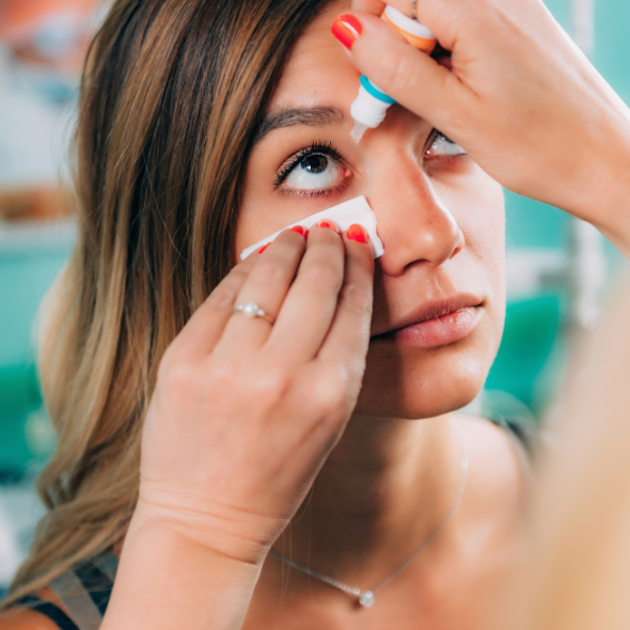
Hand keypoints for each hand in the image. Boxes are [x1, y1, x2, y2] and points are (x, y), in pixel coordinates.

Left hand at [135, 224, 373, 565]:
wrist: (206, 519)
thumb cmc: (277, 476)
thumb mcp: (329, 423)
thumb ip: (338, 358)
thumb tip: (339, 287)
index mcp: (330, 396)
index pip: (352, 307)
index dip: (358, 267)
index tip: (359, 245)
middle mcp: (282, 376)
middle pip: (315, 284)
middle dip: (327, 248)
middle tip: (330, 231)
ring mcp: (227, 367)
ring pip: (267, 278)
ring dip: (286, 248)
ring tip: (296, 235)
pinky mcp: (183, 361)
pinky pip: (221, 298)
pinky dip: (242, 272)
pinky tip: (256, 261)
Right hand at [339, 0, 629, 248]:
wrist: (600, 158)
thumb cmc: (538, 145)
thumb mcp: (455, 114)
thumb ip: (397, 69)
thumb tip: (350, 32)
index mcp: (478, 12)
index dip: (372, 23)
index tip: (369, 68)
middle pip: (419, 0)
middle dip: (396, 41)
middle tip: (396, 95)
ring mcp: (515, 8)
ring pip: (441, 13)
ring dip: (421, 50)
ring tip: (431, 100)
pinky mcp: (522, 25)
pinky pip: (467, 24)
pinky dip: (448, 53)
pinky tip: (456, 91)